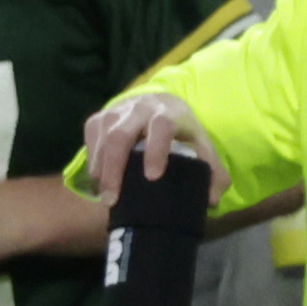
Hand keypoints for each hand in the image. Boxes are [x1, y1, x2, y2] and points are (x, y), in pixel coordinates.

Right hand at [82, 90, 224, 207]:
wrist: (162, 104)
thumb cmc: (184, 135)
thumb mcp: (204, 150)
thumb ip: (214, 174)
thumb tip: (211, 201)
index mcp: (169, 114)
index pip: (160, 127)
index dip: (156, 150)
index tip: (153, 177)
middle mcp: (140, 108)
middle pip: (120, 134)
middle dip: (114, 168)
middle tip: (112, 199)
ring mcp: (118, 110)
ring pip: (102, 134)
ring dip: (100, 166)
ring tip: (103, 194)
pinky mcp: (102, 115)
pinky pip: (92, 133)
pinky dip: (93, 156)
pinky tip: (97, 178)